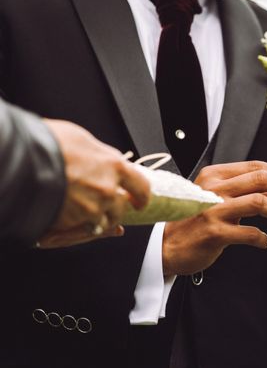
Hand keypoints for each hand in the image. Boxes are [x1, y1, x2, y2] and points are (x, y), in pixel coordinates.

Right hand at [39, 119, 150, 248]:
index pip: (141, 185)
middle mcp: (108, 189)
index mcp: (115, 166)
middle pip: (121, 207)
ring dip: (98, 218)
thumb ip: (100, 155)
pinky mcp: (74, 221)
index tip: (140, 202)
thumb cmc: (49, 144)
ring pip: (104, 221)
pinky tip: (71, 217)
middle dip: (116, 209)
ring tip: (84, 212)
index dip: (142, 196)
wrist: (22, 161)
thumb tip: (107, 160)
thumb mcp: (82, 140)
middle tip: (106, 206)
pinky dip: (80, 226)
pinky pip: (83, 228)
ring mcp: (92, 208)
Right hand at [162, 161, 266, 275]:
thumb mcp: (218, 199)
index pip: (255, 166)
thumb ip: (247, 192)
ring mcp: (213, 210)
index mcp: (215, 175)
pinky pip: (249, 233)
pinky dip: (263, 237)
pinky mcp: (214, 232)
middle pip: (261, 180)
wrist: (165, 246)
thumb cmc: (193, 221)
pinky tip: (266, 241)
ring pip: (259, 202)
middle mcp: (214, 189)